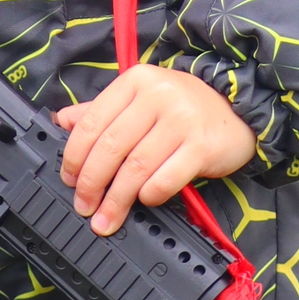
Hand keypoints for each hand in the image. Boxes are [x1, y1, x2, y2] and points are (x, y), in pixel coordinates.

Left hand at [54, 66, 256, 237]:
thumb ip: (102, 110)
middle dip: (91, 183)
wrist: (236, 111)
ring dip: (116, 200)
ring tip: (106, 218)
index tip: (69, 180)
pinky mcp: (202, 146)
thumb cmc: (184, 108)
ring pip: (135, 167)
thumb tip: (62, 121)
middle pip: (111, 147)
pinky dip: (150, 195)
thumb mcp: (141, 98)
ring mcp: (182, 119)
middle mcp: (158, 95)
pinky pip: (165, 179)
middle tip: (84, 206)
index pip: (92, 121)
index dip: (75, 156)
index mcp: (136, 81)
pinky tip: (144, 201)